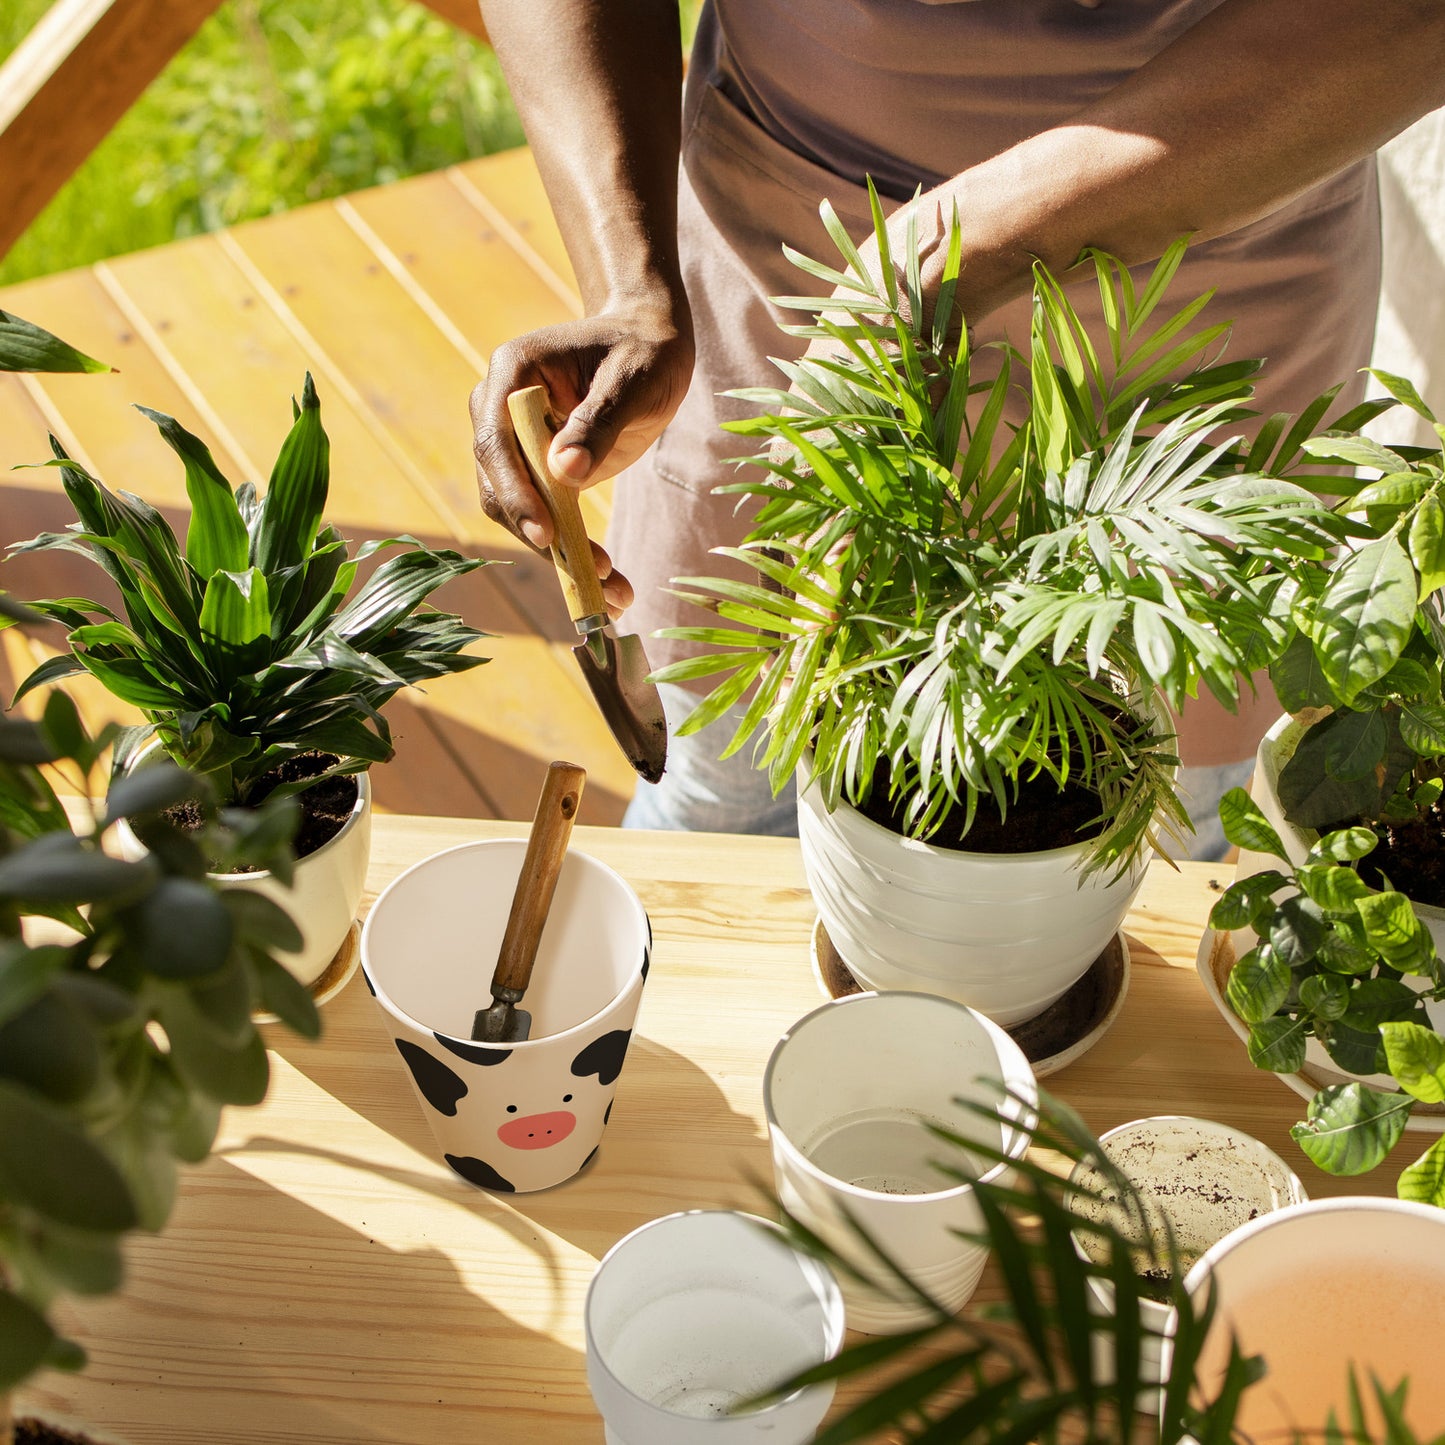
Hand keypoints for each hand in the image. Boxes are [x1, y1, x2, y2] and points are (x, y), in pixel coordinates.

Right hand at [470, 307, 693, 616]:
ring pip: (521, 515)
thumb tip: (564, 472)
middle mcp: (499, 411)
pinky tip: (610, 586)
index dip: (517, 492)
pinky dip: (575, 554)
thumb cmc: (643, 350)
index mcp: (513, 373)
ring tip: (613, 596)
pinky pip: (548, 521)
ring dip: (563, 558)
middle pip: (502, 488)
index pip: (497, 442)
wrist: (648, 343)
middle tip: (596, 578)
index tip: (547, 534)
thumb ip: (599, 422)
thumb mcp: (633, 379)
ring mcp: (516, 447)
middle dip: (545, 539)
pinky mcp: (539, 475)